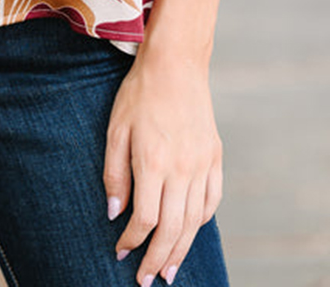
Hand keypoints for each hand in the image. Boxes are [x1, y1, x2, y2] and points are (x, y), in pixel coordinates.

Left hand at [103, 45, 222, 284]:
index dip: (132, 241)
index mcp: (153, 162)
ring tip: (169, 270)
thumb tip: (115, 213)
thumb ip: (115, 173)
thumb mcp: (116, 129)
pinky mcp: (214, 157)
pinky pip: (212, 200)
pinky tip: (191, 232)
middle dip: (157, 259)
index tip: (121, 252)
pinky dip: (201, 222)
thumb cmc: (139, 93)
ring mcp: (202, 164)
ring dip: (181, 250)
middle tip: (147, 280)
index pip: (145, 219)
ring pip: (194, 221)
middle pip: (173, 229)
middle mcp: (182, 169)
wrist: (176, 64)